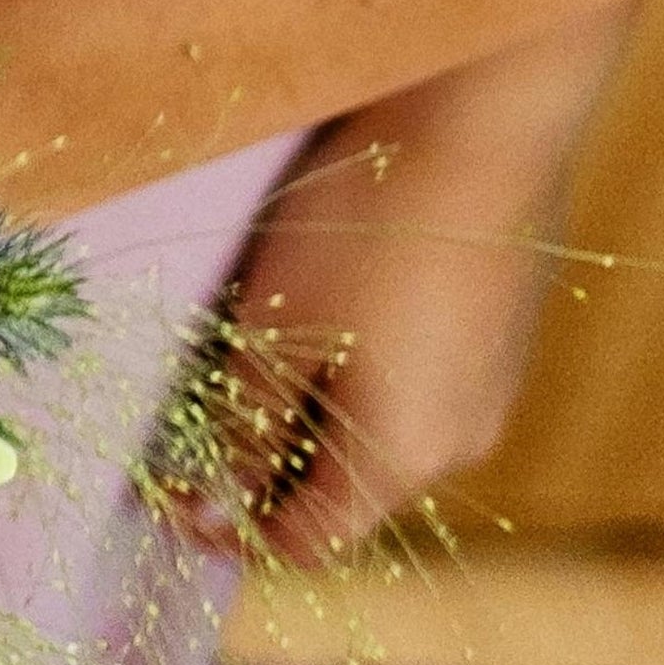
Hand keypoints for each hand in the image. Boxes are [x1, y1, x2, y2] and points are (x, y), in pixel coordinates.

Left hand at [183, 22, 618, 568]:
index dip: (229, 529)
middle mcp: (464, 438)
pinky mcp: (496, 337)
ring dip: (305, 410)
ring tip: (252, 342)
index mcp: (406, 456)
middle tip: (194, 403)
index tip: (167, 489)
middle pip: (341, 490)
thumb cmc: (366, 227)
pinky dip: (353, 371)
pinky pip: (412, 385)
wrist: (481, 124)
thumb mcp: (276, 330)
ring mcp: (490, 386)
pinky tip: (319, 306)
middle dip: (261, 461)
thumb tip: (220, 494)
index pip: (308, 540)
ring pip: (375, 432)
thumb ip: (247, 425)